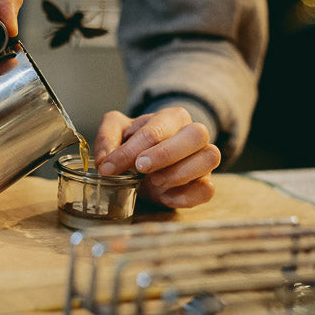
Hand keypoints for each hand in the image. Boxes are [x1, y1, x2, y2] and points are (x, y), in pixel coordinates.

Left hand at [94, 108, 220, 207]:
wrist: (146, 167)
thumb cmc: (135, 145)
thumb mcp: (116, 133)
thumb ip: (106, 138)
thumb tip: (106, 160)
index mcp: (171, 117)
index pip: (156, 129)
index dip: (131, 150)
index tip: (109, 167)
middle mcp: (194, 134)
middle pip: (196, 134)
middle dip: (165, 153)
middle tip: (140, 168)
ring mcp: (203, 159)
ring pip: (209, 158)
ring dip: (180, 173)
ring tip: (155, 182)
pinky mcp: (205, 183)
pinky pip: (208, 189)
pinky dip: (187, 196)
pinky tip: (166, 197)